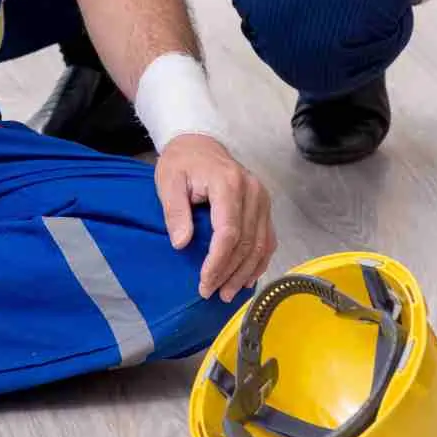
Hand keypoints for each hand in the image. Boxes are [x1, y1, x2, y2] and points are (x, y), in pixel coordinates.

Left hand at [155, 135, 275, 303]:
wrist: (200, 143)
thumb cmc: (182, 163)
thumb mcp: (168, 181)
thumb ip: (175, 211)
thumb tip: (182, 243)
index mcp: (228, 184)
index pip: (229, 232)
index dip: (218, 262)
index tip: (204, 282)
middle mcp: (252, 191)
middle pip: (247, 242)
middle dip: (230, 272)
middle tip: (212, 293)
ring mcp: (262, 199)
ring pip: (261, 244)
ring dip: (246, 272)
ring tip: (228, 293)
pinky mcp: (265, 206)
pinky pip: (268, 239)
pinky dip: (259, 262)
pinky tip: (247, 278)